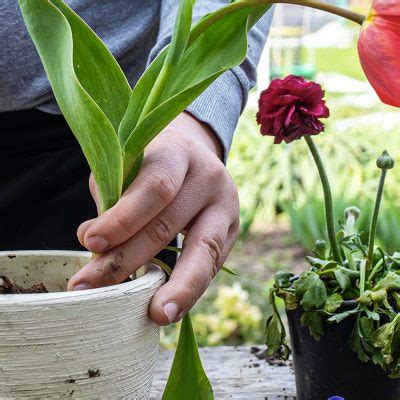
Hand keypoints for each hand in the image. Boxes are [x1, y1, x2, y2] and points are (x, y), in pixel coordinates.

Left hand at [68, 112, 239, 324]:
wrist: (196, 157)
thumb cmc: (155, 163)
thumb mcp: (131, 166)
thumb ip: (113, 198)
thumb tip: (92, 243)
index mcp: (179, 154)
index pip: (154, 187)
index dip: (123, 218)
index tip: (90, 243)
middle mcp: (209, 178)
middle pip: (170, 223)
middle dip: (129, 260)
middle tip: (92, 288)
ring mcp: (227, 206)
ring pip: (204, 252)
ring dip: (178, 288)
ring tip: (156, 316)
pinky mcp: (233, 231)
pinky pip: (212, 265)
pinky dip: (189, 288)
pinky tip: (170, 305)